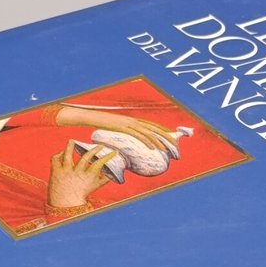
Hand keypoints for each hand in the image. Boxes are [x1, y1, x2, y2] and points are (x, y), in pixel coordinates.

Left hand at [47, 141, 117, 208]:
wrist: (65, 204)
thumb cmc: (81, 194)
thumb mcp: (94, 187)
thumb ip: (104, 179)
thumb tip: (114, 172)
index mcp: (87, 177)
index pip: (100, 163)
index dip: (108, 156)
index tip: (114, 152)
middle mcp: (77, 172)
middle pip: (87, 157)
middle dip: (95, 149)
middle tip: (101, 146)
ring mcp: (66, 171)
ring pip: (67, 154)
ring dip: (71, 146)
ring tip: (73, 141)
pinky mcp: (56, 171)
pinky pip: (55, 159)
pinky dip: (58, 154)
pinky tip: (62, 154)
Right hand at [55, 106, 174, 151]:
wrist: (90, 116)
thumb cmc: (99, 123)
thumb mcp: (113, 128)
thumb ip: (120, 132)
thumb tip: (124, 141)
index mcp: (131, 120)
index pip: (151, 125)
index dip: (162, 130)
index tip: (171, 136)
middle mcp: (133, 120)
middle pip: (153, 128)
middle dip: (166, 136)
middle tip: (175, 144)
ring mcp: (129, 123)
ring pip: (148, 132)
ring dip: (159, 141)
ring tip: (167, 149)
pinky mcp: (123, 127)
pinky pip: (138, 135)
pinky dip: (147, 141)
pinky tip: (153, 148)